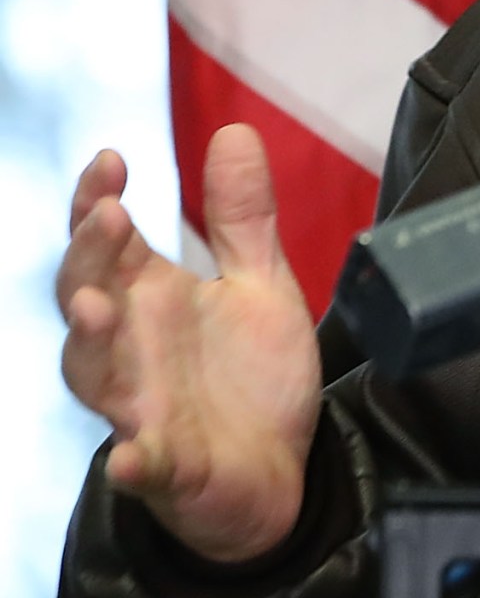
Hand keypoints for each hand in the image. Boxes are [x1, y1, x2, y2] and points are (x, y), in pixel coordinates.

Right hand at [57, 124, 322, 561]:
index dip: (96, 202)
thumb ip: (242, 216)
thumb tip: (233, 129)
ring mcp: (140, 407)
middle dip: (89, 259)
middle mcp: (130, 349)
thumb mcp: (259, 283)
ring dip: (90, 343)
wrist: (276, 468)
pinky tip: (132, 454)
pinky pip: (141, 464)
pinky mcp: (165, 466)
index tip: (111, 160)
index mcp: (150, 299)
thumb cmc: (249, 376)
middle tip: (108, 217)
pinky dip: (135, 459)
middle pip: (84, 297)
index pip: (107, 244)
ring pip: (93, 376)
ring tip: (96, 309)